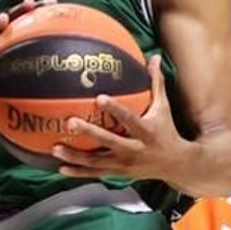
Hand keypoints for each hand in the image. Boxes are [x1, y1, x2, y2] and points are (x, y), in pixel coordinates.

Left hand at [55, 58, 187, 182]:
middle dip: (89, 133)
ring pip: (97, 162)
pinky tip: (61, 168)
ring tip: (56, 148)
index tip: (99, 97)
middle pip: (109, 141)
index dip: (115, 109)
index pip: (129, 119)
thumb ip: (156, 83)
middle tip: (70, 122)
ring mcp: (124, 163)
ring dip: (76, 156)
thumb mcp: (164, 108)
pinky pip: (96, 173)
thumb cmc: (166, 131)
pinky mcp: (118, 173)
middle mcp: (134, 148)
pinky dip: (79, 172)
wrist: (174, 164)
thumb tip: (154, 56)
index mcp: (145, 131)